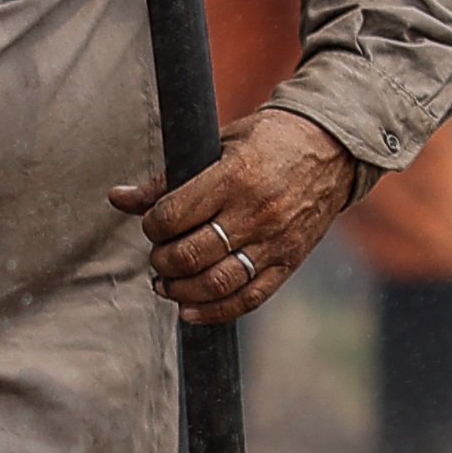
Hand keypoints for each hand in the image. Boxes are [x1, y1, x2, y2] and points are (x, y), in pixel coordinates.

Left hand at [111, 109, 356, 325]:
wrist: (333, 148)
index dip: (152, 227)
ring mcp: (275, 241)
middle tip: (158, 256)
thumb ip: (168, 178)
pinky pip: (249, 298)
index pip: (173, 216)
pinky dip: (215, 311)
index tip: (152, 226)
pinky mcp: (289, 261)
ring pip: (216, 283)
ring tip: (167, 283)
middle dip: (162, 261)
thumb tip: (118, 197)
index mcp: (234, 177)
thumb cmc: (268, 141)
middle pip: (191, 254)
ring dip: (181, 290)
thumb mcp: (218, 145)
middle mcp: (255, 213)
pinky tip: (190, 310)